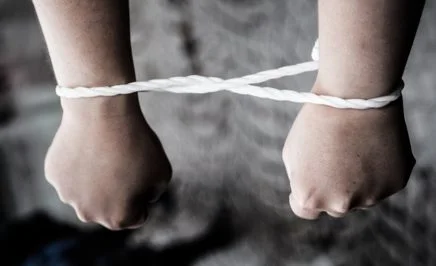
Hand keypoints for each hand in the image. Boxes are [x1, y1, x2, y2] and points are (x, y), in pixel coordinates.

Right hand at [45, 94, 171, 229]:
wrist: (102, 113)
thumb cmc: (137, 144)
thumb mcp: (162, 173)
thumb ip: (153, 193)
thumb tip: (140, 197)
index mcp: (118, 219)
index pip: (137, 215)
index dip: (144, 194)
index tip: (143, 173)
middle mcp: (89, 215)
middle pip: (109, 207)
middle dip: (118, 192)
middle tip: (123, 162)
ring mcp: (68, 195)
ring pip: (88, 192)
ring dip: (96, 179)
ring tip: (105, 152)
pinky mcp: (53, 175)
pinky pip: (72, 174)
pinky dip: (79, 164)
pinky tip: (87, 146)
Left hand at [282, 96, 414, 218]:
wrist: (354, 96)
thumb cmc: (317, 121)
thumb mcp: (292, 152)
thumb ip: (300, 179)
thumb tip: (310, 190)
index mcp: (311, 197)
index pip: (304, 210)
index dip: (306, 192)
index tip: (310, 178)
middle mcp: (341, 204)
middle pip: (334, 206)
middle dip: (332, 187)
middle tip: (335, 157)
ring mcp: (371, 196)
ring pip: (361, 196)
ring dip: (357, 181)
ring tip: (355, 147)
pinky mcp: (396, 183)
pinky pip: (383, 183)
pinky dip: (379, 171)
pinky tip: (373, 146)